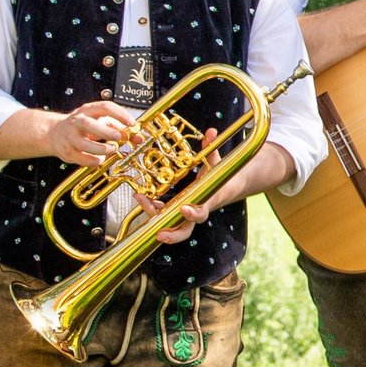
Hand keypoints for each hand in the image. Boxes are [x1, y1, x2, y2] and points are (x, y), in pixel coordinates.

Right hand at [44, 101, 138, 165]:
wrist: (54, 133)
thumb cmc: (84, 126)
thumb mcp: (101, 122)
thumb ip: (120, 128)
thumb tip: (139, 137)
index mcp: (87, 110)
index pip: (105, 107)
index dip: (120, 114)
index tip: (132, 123)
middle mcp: (76, 122)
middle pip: (88, 125)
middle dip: (106, 132)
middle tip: (119, 138)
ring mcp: (69, 137)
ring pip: (84, 144)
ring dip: (101, 149)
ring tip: (112, 149)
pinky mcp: (66, 151)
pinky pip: (81, 159)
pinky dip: (94, 160)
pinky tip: (101, 159)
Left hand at [142, 126, 221, 244]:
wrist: (223, 189)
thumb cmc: (218, 177)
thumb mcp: (216, 162)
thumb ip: (212, 149)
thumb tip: (211, 131)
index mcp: (206, 202)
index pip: (201, 213)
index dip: (193, 213)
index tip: (184, 208)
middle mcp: (194, 211)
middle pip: (185, 231)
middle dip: (173, 235)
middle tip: (161, 235)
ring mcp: (183, 214)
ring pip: (169, 225)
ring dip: (154, 217)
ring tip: (142, 201)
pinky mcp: (175, 211)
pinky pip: (162, 214)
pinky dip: (152, 208)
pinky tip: (142, 197)